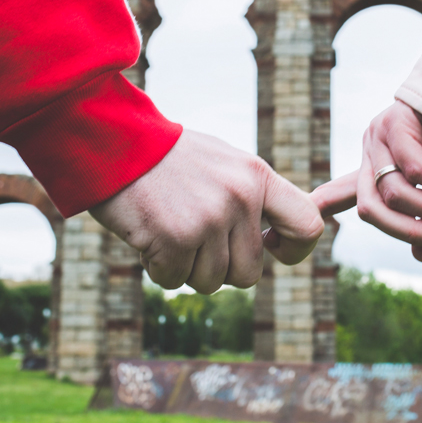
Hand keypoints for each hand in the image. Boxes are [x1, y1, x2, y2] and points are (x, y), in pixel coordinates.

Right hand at [90, 130, 324, 293]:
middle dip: (219, 267)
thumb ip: (254, 196)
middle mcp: (240, 199)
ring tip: (169, 228)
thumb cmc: (168, 157)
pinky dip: (158, 267)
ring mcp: (209, 220)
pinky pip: (174, 280)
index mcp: (257, 177)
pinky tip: (149, 234)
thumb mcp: (224, 163)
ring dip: (186, 267)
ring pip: (211, 282)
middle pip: (249, 272)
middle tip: (194, 239)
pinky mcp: (175, 239)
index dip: (295, 251)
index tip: (272, 250)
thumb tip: (281, 237)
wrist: (114, 140)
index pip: (307, 225)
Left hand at [312, 101, 421, 261]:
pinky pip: (415, 168)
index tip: (279, 235)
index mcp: (379, 169)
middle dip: (411, 231)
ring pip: (396, 193)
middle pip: (371, 209)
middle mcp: (372, 153)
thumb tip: (420, 255)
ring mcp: (379, 137)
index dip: (321, 210)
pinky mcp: (395, 121)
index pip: (341, 193)